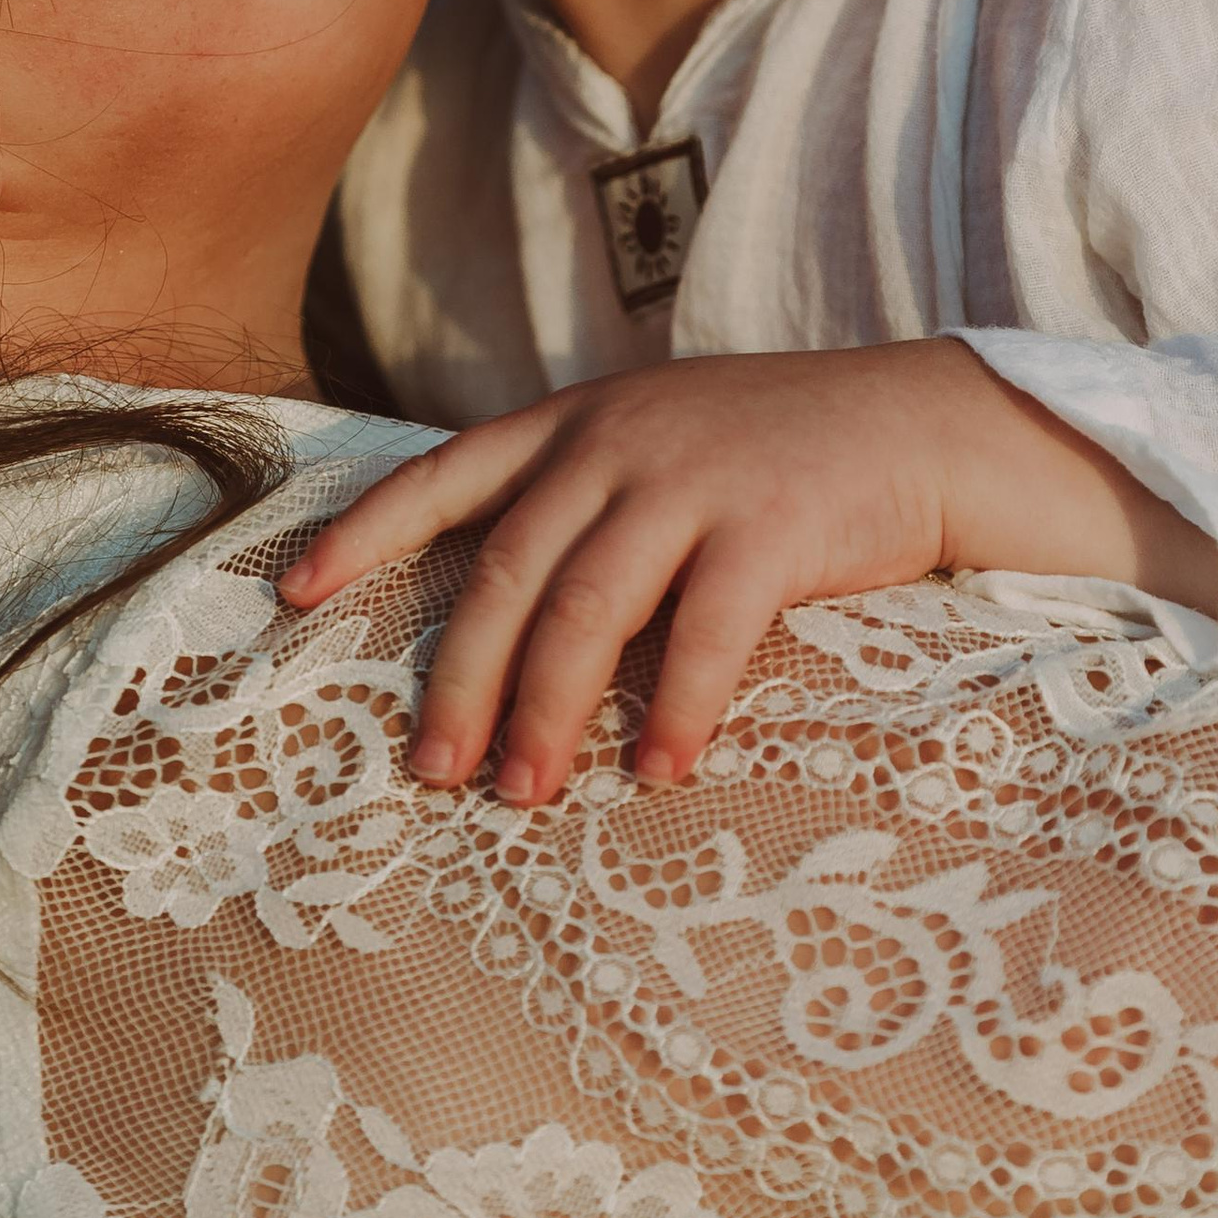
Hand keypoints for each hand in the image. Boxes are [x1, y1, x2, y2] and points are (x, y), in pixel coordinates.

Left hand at [278, 341, 1217, 804]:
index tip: (291, 595)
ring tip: (524, 794)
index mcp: (579, 423)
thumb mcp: (664, 445)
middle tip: (431, 772)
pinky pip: (701, 634)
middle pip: (504, 571)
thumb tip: (497, 610)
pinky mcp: (771, 525)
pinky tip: (657, 771)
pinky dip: (673, 710)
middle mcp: (618, 442)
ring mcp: (693, 479)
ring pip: (585, 608)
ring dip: (547, 711)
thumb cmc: (785, 458)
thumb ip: (584, 499)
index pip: (444, 474)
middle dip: (456, 678)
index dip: (363, 534)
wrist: (926, 425)